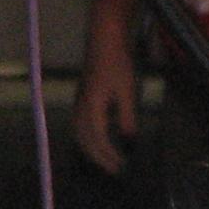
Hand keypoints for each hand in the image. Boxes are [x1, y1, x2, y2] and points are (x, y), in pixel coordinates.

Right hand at [73, 20, 138, 173]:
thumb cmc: (117, 62)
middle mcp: (80, 108)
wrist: (104, 39)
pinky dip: (88, 138)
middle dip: (99, 158)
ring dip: (91, 150)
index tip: (123, 167)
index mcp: (91, 108)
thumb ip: (127, 118)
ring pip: (80, 134)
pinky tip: (99, 138)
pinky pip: (80, 126)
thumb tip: (130, 142)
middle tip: (115, 170)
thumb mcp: (126, 91)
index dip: (110, 156)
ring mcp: (79, 102)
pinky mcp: (82, 97)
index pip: (99, 141)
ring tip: (105, 159)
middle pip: (85, 141)